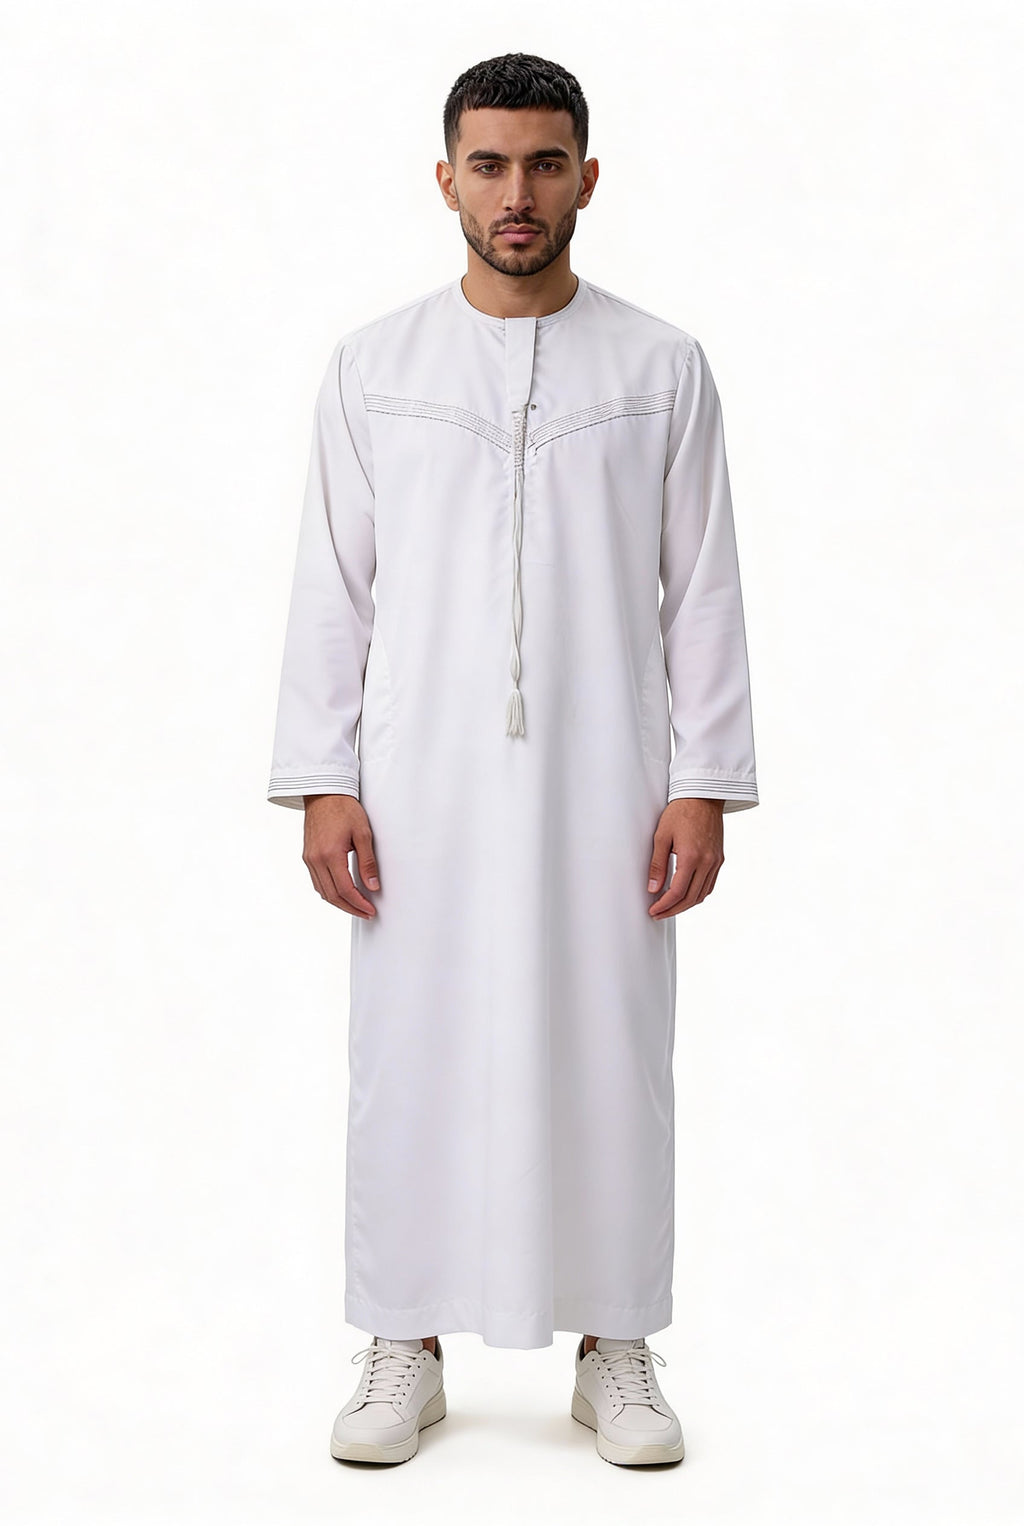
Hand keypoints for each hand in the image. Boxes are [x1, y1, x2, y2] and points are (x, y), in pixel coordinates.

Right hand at [302, 795, 380, 918]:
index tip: (370, 909)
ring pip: (322, 892)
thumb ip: (367, 862)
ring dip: (339, 903)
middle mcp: (316, 860)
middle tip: (365, 913)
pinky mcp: (307, 856)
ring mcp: (309, 859)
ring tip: (355, 907)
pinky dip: (329, 892)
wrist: (324, 794)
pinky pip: (317, 882)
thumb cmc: (344, 809)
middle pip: (332, 896)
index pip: (345, 889)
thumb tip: (373, 886)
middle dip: (350, 908)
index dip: (359, 903)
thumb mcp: (363, 834)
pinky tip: (341, 893)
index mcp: (330, 854)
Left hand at [647, 799, 724, 918]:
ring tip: (670, 907)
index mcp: (692, 857)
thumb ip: (657, 865)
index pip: (678, 892)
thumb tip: (653, 889)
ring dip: (686, 905)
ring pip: (703, 894)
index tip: (653, 910)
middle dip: (673, 909)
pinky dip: (698, 894)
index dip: (664, 905)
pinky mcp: (719, 858)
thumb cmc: (680, 811)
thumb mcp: (661, 836)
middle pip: (691, 898)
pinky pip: (710, 884)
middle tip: (658, 914)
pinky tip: (686, 895)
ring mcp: (716, 861)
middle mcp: (707, 862)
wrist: (703, 796)